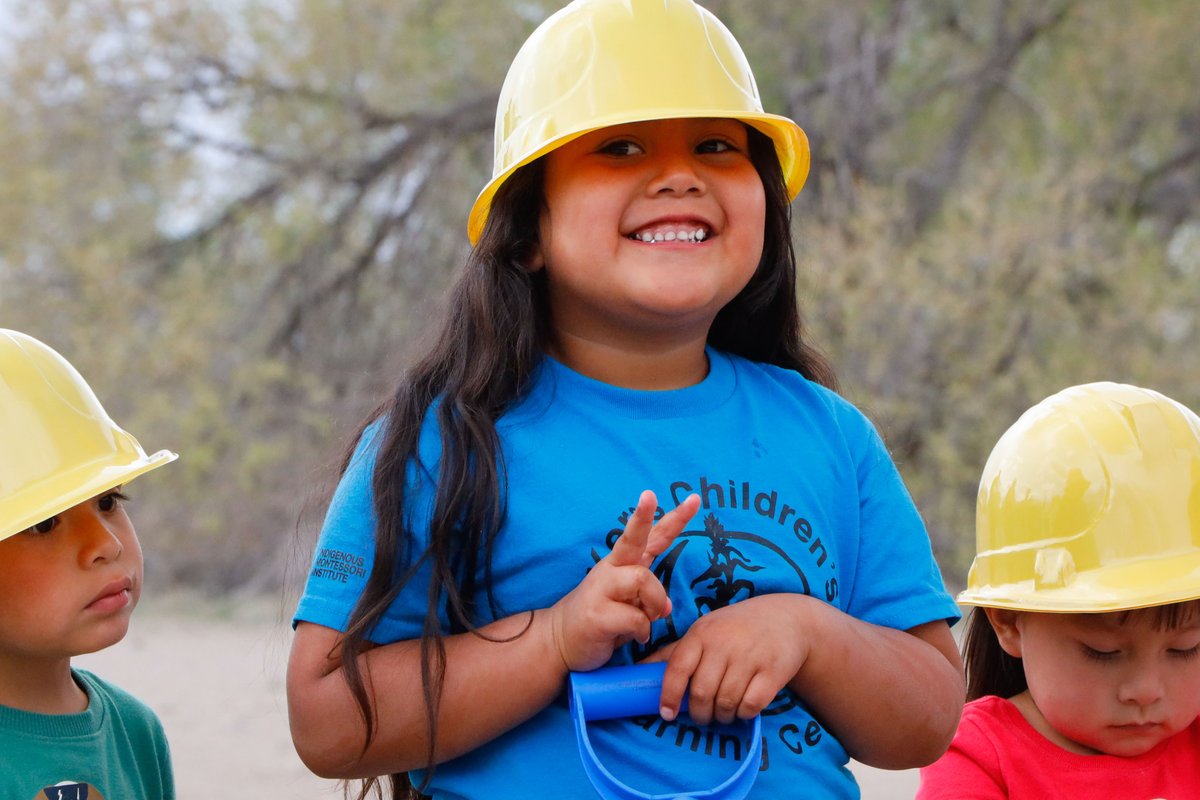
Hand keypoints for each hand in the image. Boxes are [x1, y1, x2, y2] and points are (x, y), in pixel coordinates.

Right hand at [548, 490, 699, 671]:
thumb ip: (651, 597)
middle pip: (632, 538)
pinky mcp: (596, 613)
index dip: (673, 518)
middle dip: (642, 516)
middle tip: (648, 495)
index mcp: (623, 563)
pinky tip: (634, 637)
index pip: (651, 536)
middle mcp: (611, 569)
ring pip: (643, 580)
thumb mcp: (629, 602)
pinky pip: (635, 617)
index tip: (694, 499)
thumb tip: (667, 607)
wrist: (560, 640)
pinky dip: (642, 631)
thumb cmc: (601, 618)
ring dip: (654, 605)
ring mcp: (600, 588)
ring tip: (645, 622)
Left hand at [646, 593, 814, 724]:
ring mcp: (750, 657)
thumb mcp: (704, 630)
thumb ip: (675, 652)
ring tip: (723, 713)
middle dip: (699, 713)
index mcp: (701, 634)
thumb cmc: (736, 627)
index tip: (667, 714)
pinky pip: (751, 705)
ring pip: (726, 703)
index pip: (677, 668)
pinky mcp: (773, 671)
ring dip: (722, 716)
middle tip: (702, 716)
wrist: (787, 618)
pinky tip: (743, 708)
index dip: (669, 695)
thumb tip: (638, 671)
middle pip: (702, 693)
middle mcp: (724, 644)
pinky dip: (744, 714)